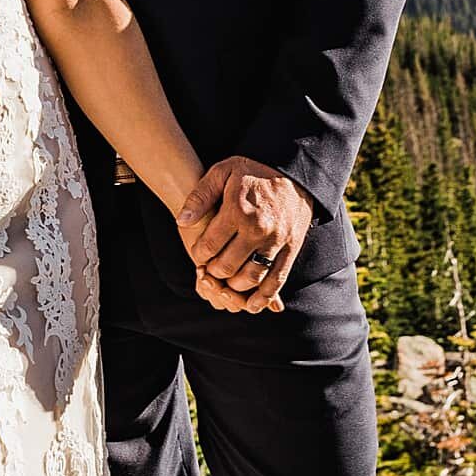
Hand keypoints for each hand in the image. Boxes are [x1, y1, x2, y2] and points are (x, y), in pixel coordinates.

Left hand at [176, 156, 312, 312]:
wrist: (293, 171)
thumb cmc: (253, 171)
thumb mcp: (222, 172)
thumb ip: (200, 197)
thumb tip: (181, 221)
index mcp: (237, 210)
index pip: (209, 246)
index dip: (199, 255)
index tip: (198, 255)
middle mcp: (257, 229)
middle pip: (228, 266)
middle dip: (214, 272)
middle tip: (210, 269)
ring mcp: (276, 241)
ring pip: (251, 277)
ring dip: (235, 285)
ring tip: (227, 280)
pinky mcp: (291, 249)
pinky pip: (277, 280)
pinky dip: (263, 297)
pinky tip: (251, 304)